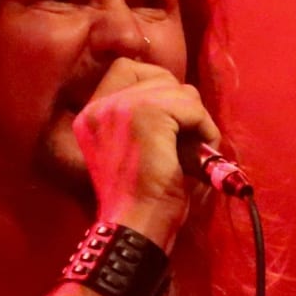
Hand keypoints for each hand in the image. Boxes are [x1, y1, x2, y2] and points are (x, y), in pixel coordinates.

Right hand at [72, 57, 217, 247]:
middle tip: (188, 138)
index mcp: (90, 116)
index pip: (127, 68)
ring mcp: (120, 107)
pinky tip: (200, 153)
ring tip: (194, 150)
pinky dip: (205, 128)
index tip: (175, 117)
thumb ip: (146, 120)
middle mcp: (99, 107)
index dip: (158, 84)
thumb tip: (185, 96)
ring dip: (196, 118)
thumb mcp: (135, 151)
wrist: (136, 227)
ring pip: (178, 89)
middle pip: (157, 75)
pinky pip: (191, 106)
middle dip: (182, 103)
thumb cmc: (142, 201)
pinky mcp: (146, 114)